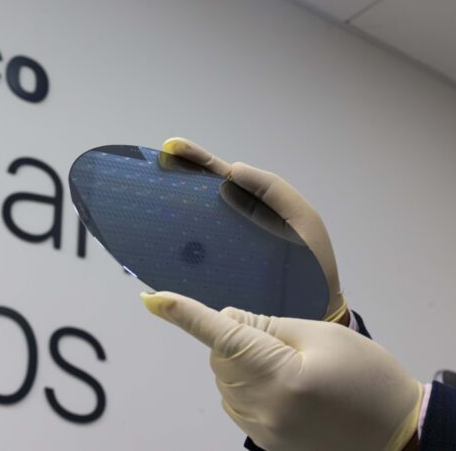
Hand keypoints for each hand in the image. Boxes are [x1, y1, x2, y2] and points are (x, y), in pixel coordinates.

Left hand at [142, 291, 422, 450]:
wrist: (400, 436)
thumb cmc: (368, 378)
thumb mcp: (323, 335)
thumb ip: (266, 325)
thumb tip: (225, 318)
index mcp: (279, 376)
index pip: (221, 335)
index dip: (183, 314)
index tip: (151, 299)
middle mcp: (262, 409)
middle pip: (220, 356)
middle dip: (239, 338)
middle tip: (287, 343)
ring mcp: (262, 431)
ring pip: (225, 378)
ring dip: (243, 363)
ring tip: (295, 369)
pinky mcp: (265, 442)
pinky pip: (236, 401)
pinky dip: (248, 384)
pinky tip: (287, 387)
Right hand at [162, 137, 346, 322]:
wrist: (314, 308)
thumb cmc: (311, 262)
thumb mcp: (301, 218)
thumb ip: (272, 189)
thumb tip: (233, 167)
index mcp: (249, 205)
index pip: (217, 177)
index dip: (196, 160)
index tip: (172, 147)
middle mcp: (227, 225)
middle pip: (194, 197)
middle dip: (171, 181)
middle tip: (150, 167)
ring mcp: (216, 250)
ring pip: (184, 226)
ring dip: (162, 214)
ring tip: (142, 201)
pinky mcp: (211, 275)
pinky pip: (185, 258)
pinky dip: (166, 250)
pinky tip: (149, 245)